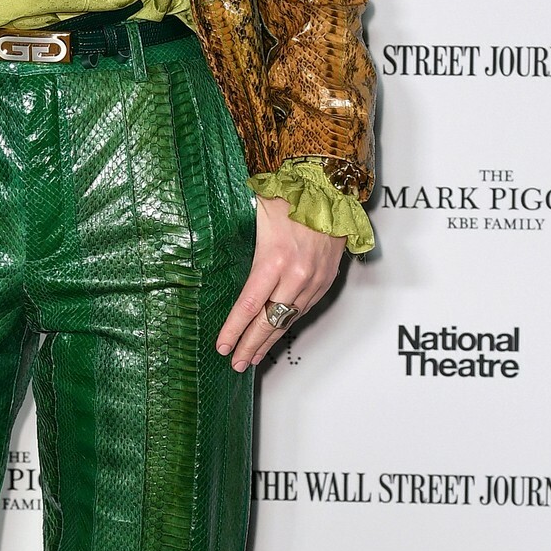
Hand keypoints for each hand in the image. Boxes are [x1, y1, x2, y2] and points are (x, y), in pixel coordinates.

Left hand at [217, 197, 343, 371]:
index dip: (235, 330)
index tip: (223, 346)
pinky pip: (304, 308)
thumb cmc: (293, 194)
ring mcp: (314, 280)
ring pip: (288, 319)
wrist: (332, 188)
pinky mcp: (326, 279)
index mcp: (274, 260)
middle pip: (269, 321)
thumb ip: (242, 238)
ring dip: (270, 340)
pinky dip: (288, 323)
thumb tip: (218, 248)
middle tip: (235, 362)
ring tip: (254, 356)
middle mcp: (296, 275)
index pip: (249, 305)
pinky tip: (278, 332)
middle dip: (250, 345)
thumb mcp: (259, 213)